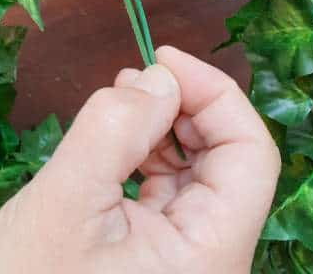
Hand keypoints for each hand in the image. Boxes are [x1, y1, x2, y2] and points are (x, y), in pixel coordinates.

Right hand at [0, 47, 280, 273]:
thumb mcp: (62, 202)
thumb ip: (114, 131)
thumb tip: (159, 78)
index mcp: (208, 255)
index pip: (249, 154)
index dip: (214, 94)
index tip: (161, 59)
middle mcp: (210, 257)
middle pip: (229, 158)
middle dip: (185, 105)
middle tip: (131, 78)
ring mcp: (185, 257)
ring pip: (199, 169)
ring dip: (165, 123)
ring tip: (119, 100)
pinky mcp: (158, 253)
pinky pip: (169, 188)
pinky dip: (147, 150)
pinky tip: (117, 136)